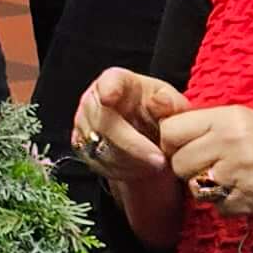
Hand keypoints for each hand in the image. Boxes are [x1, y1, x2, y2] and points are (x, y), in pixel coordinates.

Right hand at [69, 68, 189, 184]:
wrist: (148, 133)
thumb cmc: (158, 113)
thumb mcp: (172, 104)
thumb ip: (171, 103)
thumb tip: (161, 102)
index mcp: (118, 81)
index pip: (109, 81)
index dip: (107, 89)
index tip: (109, 98)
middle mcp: (94, 99)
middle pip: (104, 122)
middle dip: (133, 145)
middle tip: (159, 160)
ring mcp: (83, 123)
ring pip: (100, 148)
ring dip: (131, 162)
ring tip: (155, 165)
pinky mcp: (80, 146)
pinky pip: (98, 164)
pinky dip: (122, 171)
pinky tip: (140, 168)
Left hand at [159, 105, 252, 223]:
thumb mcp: (249, 123)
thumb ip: (210, 127)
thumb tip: (166, 133)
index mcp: (229, 117)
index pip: (171, 130)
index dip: (172, 143)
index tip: (184, 149)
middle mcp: (231, 140)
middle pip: (178, 162)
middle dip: (188, 171)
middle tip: (211, 170)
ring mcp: (240, 171)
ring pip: (196, 188)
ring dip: (208, 191)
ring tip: (233, 182)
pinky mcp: (251, 199)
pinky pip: (219, 208)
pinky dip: (229, 206)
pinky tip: (249, 195)